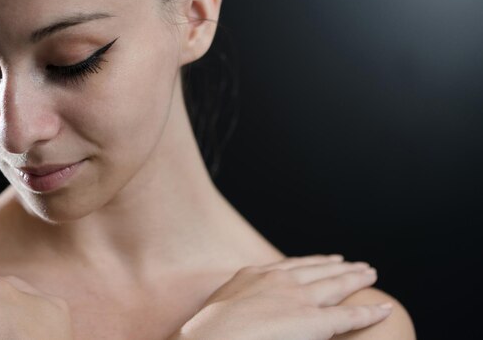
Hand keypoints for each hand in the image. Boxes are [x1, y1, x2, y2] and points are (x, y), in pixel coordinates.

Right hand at [169, 255, 392, 339]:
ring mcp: (298, 298)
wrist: (212, 338)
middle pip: (318, 269)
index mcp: (256, 274)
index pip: (292, 264)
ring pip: (336, 285)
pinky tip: (383, 308)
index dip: (313, 262)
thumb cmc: (209, 330)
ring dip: (355, 278)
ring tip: (369, 273)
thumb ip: (240, 302)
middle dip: (338, 266)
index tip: (326, 259)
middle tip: (355, 263)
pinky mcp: (313, 320)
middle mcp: (280, 280)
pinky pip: (349, 315)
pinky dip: (368, 312)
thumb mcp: (222, 305)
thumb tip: (245, 311)